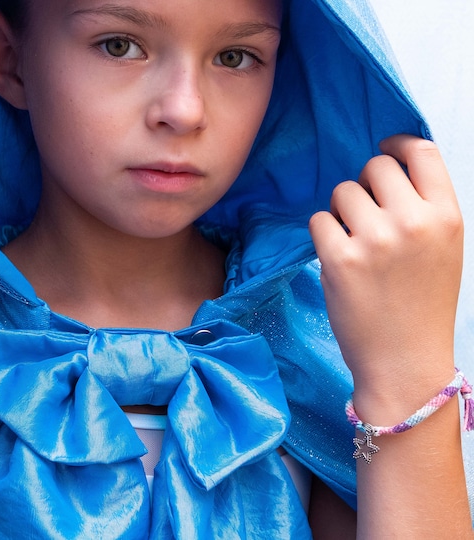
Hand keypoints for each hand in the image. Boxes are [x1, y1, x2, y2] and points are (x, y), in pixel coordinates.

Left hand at [309, 135, 462, 412]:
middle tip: (365, 216)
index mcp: (446, 216)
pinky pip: (318, 220)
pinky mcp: (341, 258)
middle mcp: (414, 221)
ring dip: (341, 211)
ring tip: (353, 242)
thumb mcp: (443, 249)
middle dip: (365, 185)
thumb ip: (423, 207)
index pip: (421, 151)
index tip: (384, 150)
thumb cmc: (422, 305)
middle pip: (375, 166)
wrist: (405, 361)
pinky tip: (337, 256)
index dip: (397, 144)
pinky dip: (323, 234)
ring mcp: (376, 239)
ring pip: (342, 191)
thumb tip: (389, 165)